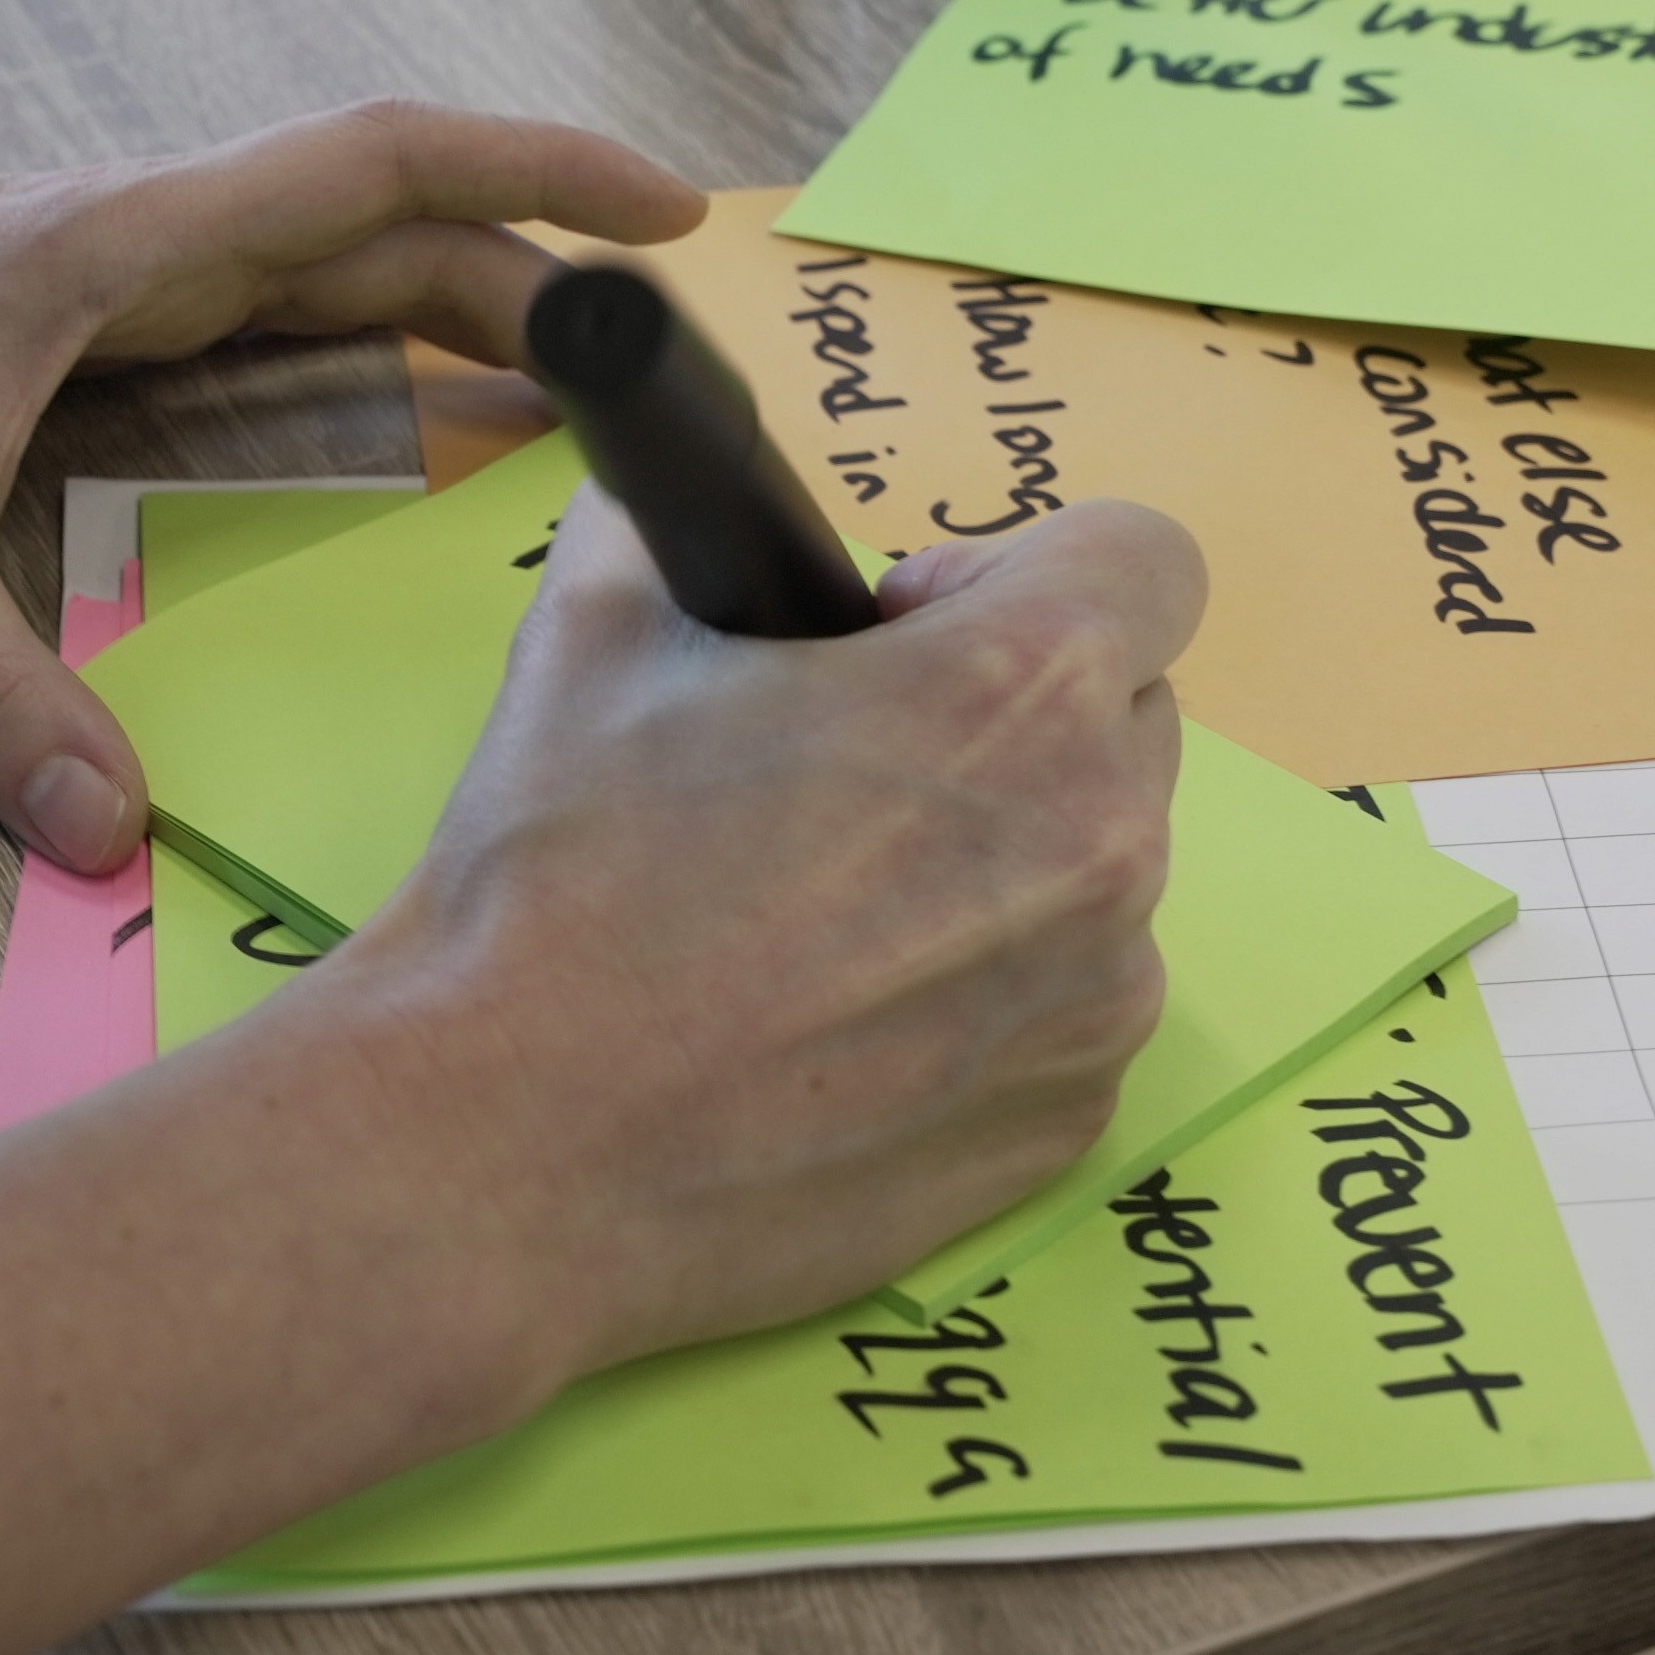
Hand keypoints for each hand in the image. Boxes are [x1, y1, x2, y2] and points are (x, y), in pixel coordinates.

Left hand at [0, 102, 702, 870]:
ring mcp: (98, 281)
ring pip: (324, 275)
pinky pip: (259, 327)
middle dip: (536, 279)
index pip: (372, 166)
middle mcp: (127, 242)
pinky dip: (360, 361)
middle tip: (664, 374)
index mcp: (111, 243)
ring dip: (454, 317)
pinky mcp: (65, 333)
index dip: (535, 169)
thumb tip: (108, 835)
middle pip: (380, 229)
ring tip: (575, 406)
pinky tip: (403, 430)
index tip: (666, 212)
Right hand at [277, 489, 1207, 1369]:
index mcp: (1021, 692)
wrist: (510, 1150)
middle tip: (844, 774)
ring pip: (1097, 873)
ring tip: (822, 914)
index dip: (1018, 570)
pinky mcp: (1064, 1124)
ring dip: (999, 862)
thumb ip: (673, 524)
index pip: (1145, 560)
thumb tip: (686, 504)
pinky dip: (982, 997)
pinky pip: (1065, 1009)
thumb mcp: (592, 629)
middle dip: (1011, 718)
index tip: (905, 632)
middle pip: (1127, 716)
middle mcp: (1105, 844)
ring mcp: (1098, 1002)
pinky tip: (836, 1022)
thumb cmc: (558, 889)